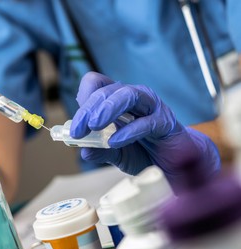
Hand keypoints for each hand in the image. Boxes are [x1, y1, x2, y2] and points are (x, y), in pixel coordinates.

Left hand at [70, 72, 220, 184]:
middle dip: (89, 109)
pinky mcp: (165, 121)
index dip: (84, 98)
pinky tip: (116, 142)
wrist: (172, 164)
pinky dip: (129, 131)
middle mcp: (133, 97)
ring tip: (94, 125)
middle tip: (78, 130)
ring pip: (128, 95)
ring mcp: (150, 106)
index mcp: (117, 101)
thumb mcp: (115, 154)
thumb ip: (100, 151)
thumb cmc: (143, 152)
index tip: (75, 123)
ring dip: (107, 109)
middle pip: (107, 90)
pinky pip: (147, 121)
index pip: (96, 84)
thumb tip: (83, 151)